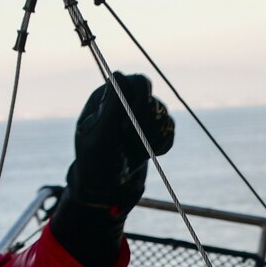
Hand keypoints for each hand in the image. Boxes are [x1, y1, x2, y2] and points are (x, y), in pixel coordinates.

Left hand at [51, 73, 174, 266]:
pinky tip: (148, 154)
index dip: (137, 101)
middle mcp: (124, 103)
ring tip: (136, 152)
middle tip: (132, 141)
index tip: (128, 125)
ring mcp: (140, 117)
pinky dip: (162, 144)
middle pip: (151, 96)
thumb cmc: (95, 164)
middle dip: (146, 121)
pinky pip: (170, 130)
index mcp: (106, 99)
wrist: (106, 192)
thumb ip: (111, 107)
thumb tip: (118, 74)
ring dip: (153, 135)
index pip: (134, 82)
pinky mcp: (153, 132)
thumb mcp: (99, 138)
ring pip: (163, 113)